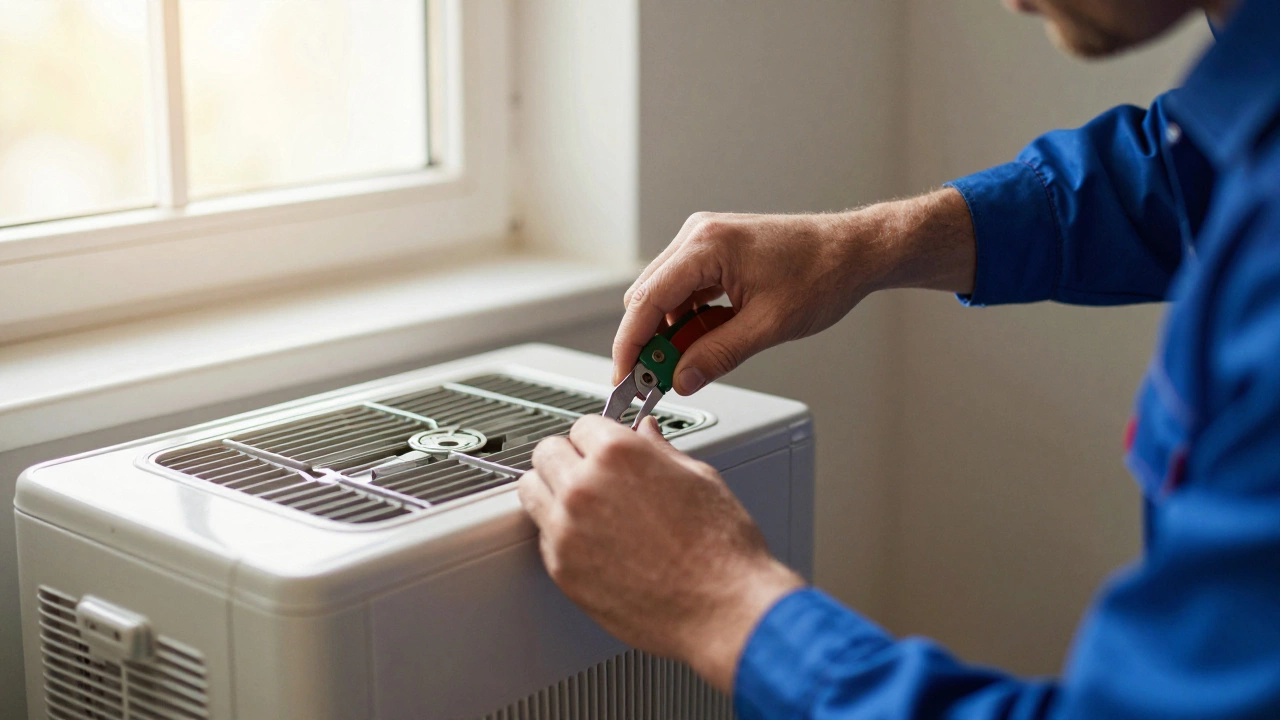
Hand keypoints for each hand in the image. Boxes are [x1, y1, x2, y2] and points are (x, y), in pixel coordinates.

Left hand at [518, 415, 804, 691]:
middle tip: (588, 471)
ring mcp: (567, 530)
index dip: (598, 437)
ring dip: (551, 490)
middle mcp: (584, 487)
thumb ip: (660, 451)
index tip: (604, 448)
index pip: (583, 424)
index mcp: (618, 454)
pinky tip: (592, 540)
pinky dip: (560, 533)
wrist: (722, 608)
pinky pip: (543, 536)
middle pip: (546, 452)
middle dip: (568, 457)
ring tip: (580, 503)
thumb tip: (647, 434)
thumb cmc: (720, 549)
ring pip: (531, 490)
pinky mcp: (562, 569)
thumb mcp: (699, 479)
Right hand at [614, 190, 975, 393]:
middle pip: (648, 297)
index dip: (631, 344)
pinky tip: (711, 336)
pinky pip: (685, 289)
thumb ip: (718, 355)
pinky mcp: (714, 249)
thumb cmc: (822, 274)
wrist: (854, 250)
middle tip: (660, 379)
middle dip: (650, 341)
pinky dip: (690, 318)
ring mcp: (705, 240)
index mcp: (706, 246)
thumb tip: (682, 379)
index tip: (624, 377)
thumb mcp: (768, 326)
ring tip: (699, 358)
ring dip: (673, 330)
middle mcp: (698, 235)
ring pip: (664, 295)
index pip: (646, 301)